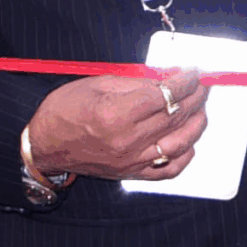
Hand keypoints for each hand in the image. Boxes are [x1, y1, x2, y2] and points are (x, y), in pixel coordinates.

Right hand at [26, 68, 208, 181]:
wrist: (44, 146)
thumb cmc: (64, 112)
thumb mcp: (97, 84)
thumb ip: (136, 82)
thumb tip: (167, 79)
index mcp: (115, 114)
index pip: (165, 95)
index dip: (186, 81)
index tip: (194, 72)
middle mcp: (126, 140)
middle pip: (176, 116)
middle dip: (196, 97)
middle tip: (203, 85)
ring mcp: (131, 160)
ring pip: (180, 143)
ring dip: (197, 123)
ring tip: (200, 108)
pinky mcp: (131, 173)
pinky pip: (169, 170)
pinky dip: (186, 155)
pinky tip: (190, 140)